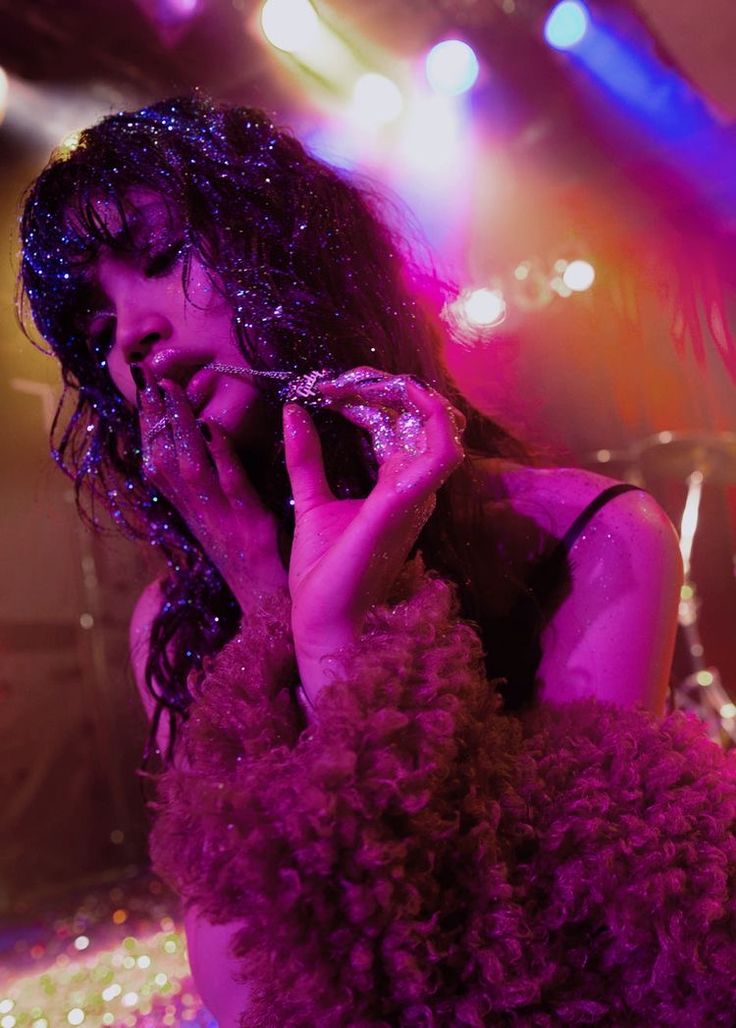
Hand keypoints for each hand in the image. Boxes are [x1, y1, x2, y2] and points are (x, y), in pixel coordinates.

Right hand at [135, 366, 286, 608]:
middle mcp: (200, 514)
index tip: (144, 394)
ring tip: (173, 392)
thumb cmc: (255, 562)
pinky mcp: (251, 524)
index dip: (148, 430)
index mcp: (193, 513)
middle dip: (156, 420)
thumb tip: (208, 446)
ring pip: (189, 468)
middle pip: (165, 461)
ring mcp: (223, 519)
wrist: (273, 608)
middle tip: (151, 381)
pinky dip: (220, 456)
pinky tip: (214, 428)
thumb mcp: (227, 522)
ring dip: (180, 429)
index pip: (159, 465)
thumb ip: (215, 488)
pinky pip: (230, 486)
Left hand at [283, 367, 464, 699]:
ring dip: (408, 393)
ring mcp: (415, 497)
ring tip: (363, 378)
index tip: (326, 387)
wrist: (322, 622)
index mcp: (396, 489)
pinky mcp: (405, 505)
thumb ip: (307, 459)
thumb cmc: (323, 575)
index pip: (397, 426)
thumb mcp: (310, 502)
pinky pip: (440, 452)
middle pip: (423, 420)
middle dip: (387, 386)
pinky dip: (428, 417)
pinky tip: (394, 392)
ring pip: (441, 427)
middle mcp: (414, 490)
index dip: (368, 397)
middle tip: (342, 377)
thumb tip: (293, 412)